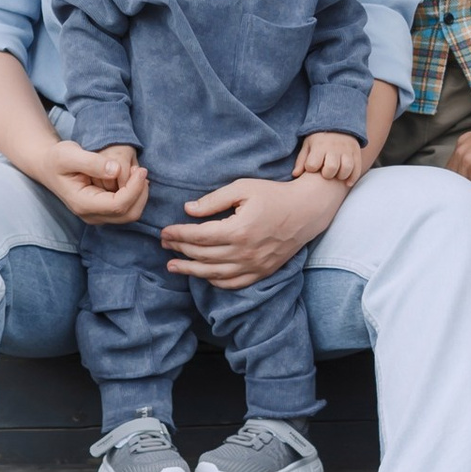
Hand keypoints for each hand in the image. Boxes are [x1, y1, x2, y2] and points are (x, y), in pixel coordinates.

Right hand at [36, 135, 150, 225]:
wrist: (49, 167)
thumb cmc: (57, 159)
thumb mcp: (69, 154)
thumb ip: (92, 162)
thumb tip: (117, 170)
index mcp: (82, 204)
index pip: (118, 205)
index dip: (134, 189)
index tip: (141, 169)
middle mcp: (91, 215)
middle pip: (128, 214)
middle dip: (140, 193)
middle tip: (141, 170)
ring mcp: (97, 216)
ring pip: (130, 214)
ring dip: (139, 195)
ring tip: (138, 173)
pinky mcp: (103, 211)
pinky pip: (126, 209)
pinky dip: (135, 195)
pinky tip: (133, 178)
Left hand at [162, 171, 343, 286]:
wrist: (306, 211)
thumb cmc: (274, 195)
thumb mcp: (243, 188)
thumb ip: (214, 200)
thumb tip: (188, 210)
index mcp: (238, 230)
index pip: (198, 236)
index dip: (178, 234)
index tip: (164, 231)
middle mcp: (245, 252)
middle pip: (202, 255)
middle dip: (179, 249)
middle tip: (164, 244)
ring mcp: (254, 266)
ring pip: (213, 274)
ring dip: (190, 271)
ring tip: (172, 266)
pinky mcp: (262, 272)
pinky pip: (233, 283)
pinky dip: (214, 281)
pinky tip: (203, 275)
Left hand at [295, 130, 364, 189]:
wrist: (338, 124)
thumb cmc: (319, 138)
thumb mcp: (308, 145)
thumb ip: (301, 160)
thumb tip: (295, 175)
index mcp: (319, 146)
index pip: (312, 165)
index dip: (311, 168)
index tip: (312, 166)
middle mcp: (334, 148)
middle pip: (331, 168)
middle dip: (327, 174)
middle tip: (325, 172)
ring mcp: (346, 151)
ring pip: (346, 169)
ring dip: (341, 176)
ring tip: (336, 175)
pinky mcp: (356, 153)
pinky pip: (357, 169)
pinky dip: (352, 178)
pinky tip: (346, 182)